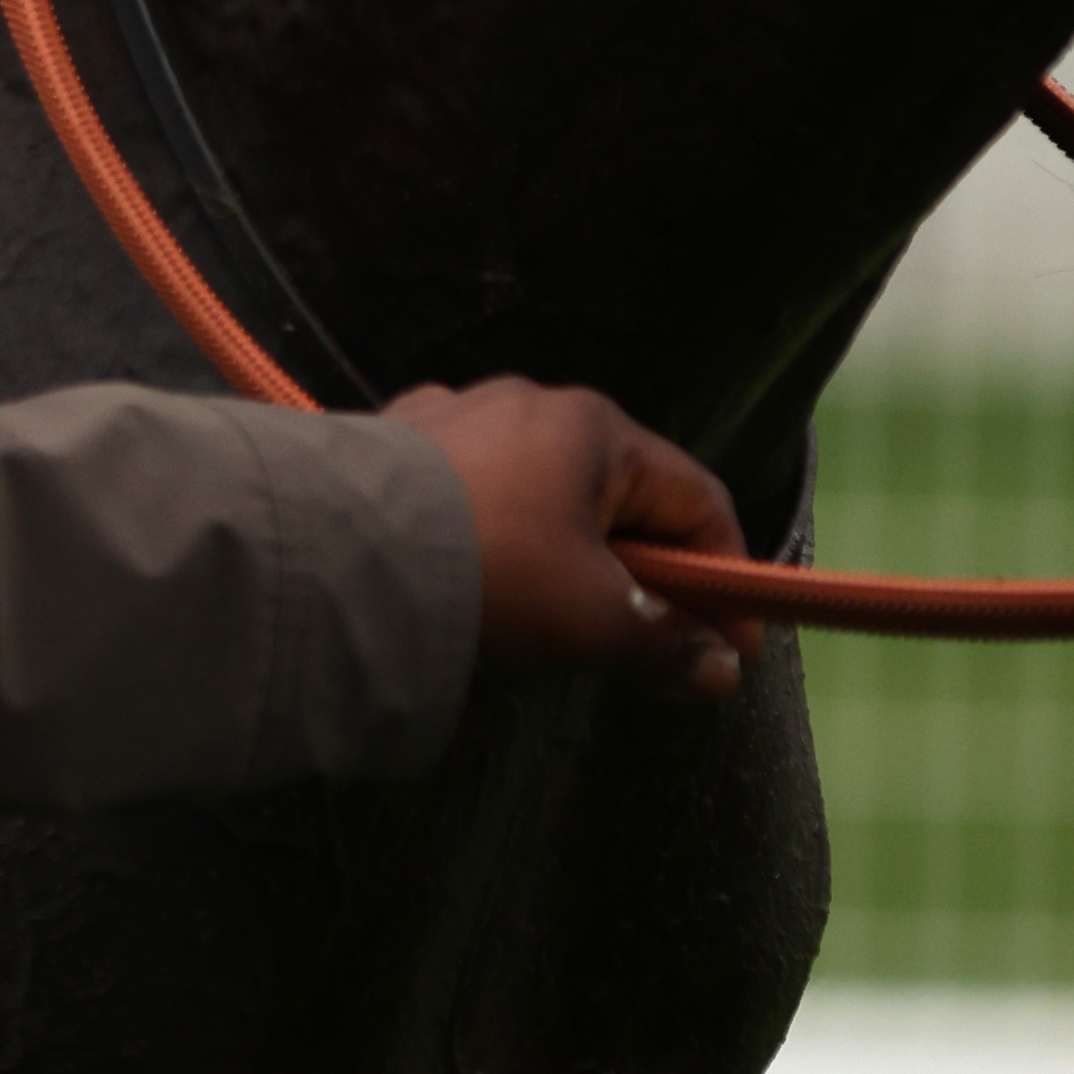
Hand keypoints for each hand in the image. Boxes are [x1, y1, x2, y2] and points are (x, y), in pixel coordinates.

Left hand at [383, 378, 757, 702]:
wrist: (342, 549)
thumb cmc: (491, 571)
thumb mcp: (591, 618)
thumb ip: (665, 643)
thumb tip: (721, 671)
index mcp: (597, 429)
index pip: (698, 498)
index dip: (726, 576)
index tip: (731, 646)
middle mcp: (534, 401)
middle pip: (621, 493)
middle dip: (643, 570)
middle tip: (643, 641)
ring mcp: (463, 412)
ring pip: (545, 489)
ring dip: (567, 552)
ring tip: (553, 617)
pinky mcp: (403, 437)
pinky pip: (477, 487)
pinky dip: (498, 533)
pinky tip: (479, 578)